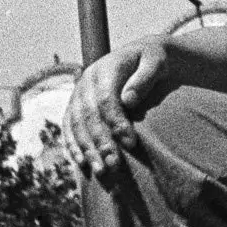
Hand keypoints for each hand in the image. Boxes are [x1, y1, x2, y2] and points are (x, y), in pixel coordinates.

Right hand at [61, 38, 167, 183]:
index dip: (116, 122)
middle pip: (88, 115)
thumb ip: (144, 78)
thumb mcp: (157, 62)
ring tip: (101, 171)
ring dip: (87, 149)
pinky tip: (83, 163)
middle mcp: (87, 80)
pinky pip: (69, 127)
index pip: (106, 99)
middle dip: (101, 142)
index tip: (132, 143)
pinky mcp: (75, 105)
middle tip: (114, 165)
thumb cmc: (154, 61)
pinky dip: (74, 145)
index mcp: (106, 68)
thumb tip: (127, 100)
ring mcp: (78, 93)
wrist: (143, 55)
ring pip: (76, 124)